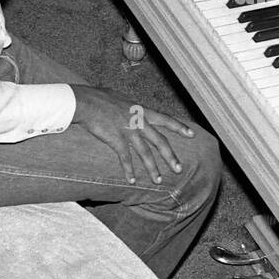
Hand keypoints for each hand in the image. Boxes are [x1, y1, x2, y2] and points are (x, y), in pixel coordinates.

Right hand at [71, 85, 193, 183]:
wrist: (85, 101)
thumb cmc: (100, 97)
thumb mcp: (121, 98)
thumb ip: (131, 106)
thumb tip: (134, 107)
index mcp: (142, 110)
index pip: (166, 119)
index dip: (180, 127)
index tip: (192, 134)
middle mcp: (139, 121)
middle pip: (160, 141)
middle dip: (170, 156)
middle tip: (179, 169)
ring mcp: (128, 131)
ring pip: (145, 153)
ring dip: (152, 168)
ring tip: (158, 181)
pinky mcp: (116, 139)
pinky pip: (125, 158)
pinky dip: (128, 170)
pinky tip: (131, 180)